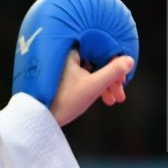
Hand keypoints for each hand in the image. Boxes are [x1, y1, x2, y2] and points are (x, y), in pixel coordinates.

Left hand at [11, 0, 138, 119]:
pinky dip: (95, 86)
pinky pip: (84, 76)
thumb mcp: (92, 87)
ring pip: (92, 70)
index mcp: (70, 49)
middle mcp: (66, 53)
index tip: (122, 80)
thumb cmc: (63, 101)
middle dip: (111, 78)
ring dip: (105, 84)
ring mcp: (64, 65)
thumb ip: (112, 72)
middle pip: (98, 60)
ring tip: (113, 100)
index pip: (101, 49)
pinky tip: (103, 98)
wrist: (38, 117)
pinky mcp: (62, 76)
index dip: (115, 64)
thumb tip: (129, 60)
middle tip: (120, 93)